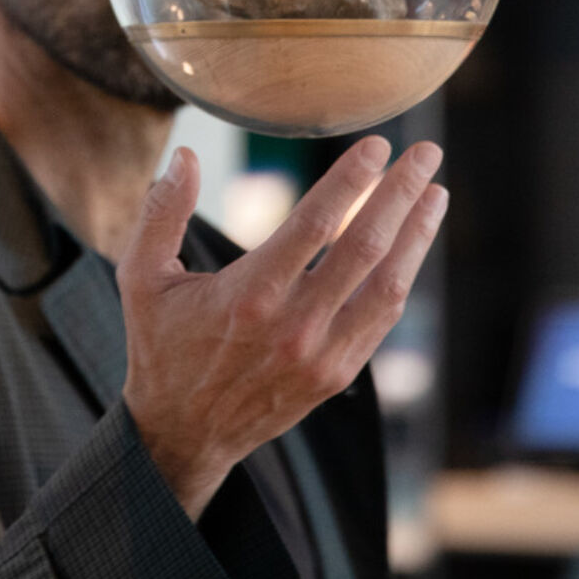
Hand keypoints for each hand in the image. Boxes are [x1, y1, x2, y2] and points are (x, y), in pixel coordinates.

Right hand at [117, 136, 447, 519]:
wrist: (183, 432)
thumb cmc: (163, 347)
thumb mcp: (143, 277)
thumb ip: (163, 213)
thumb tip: (184, 156)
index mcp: (248, 295)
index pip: (315, 224)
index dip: (351, 180)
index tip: (378, 145)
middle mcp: (293, 326)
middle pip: (364, 247)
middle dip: (401, 194)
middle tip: (425, 154)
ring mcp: (321, 354)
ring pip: (387, 285)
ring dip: (417, 234)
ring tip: (436, 193)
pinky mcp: (336, 375)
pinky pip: (381, 318)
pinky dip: (403, 276)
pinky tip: (412, 244)